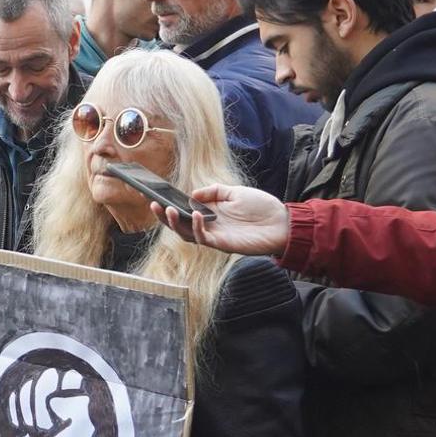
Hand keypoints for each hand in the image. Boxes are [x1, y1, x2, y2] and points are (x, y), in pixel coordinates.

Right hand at [151, 183, 288, 255]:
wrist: (282, 223)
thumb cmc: (261, 207)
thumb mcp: (235, 192)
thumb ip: (213, 191)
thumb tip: (191, 194)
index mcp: (210, 213)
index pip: (184, 211)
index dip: (169, 205)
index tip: (155, 195)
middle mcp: (209, 226)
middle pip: (180, 225)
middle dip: (164, 216)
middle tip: (153, 204)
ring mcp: (215, 236)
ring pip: (187, 234)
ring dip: (175, 223)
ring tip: (168, 209)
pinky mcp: (223, 244)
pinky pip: (203, 238)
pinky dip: (197, 227)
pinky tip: (195, 213)